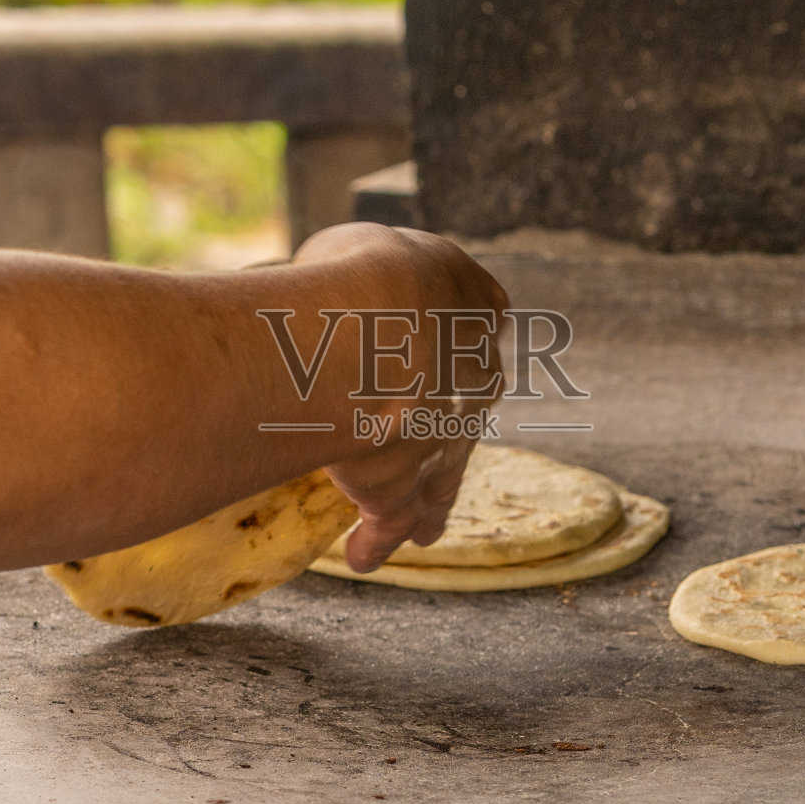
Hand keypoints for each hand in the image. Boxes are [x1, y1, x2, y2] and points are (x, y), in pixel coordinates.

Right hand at [293, 224, 507, 571]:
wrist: (381, 327)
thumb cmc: (365, 271)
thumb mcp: (364, 245)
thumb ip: (359, 268)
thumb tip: (325, 279)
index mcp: (473, 307)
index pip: (480, 321)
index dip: (458, 339)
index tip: (443, 351)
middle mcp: (473, 377)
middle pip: (466, 409)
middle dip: (448, 433)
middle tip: (434, 455)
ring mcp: (444, 438)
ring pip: (443, 477)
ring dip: (430, 503)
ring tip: (424, 532)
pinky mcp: (402, 486)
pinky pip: (391, 521)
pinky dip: (377, 540)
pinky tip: (365, 558)